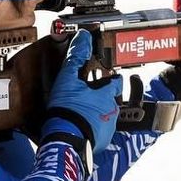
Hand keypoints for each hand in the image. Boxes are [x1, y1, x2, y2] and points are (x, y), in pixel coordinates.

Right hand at [42, 30, 122, 153]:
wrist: (64, 141)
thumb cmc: (67, 111)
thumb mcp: (68, 80)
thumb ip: (76, 58)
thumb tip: (83, 38)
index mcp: (106, 95)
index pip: (116, 82)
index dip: (111, 78)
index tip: (106, 77)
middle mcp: (112, 112)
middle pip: (111, 100)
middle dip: (101, 98)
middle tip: (87, 96)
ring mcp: (108, 128)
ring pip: (106, 116)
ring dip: (97, 114)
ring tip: (81, 112)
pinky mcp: (101, 142)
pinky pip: (100, 132)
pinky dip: (93, 129)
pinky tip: (81, 126)